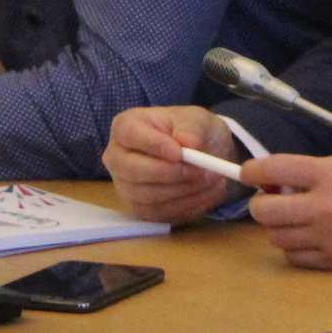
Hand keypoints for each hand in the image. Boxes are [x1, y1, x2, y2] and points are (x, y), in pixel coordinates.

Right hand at [103, 106, 239, 222]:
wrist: (202, 153)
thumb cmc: (191, 130)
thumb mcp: (197, 119)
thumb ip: (192, 129)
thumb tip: (188, 143)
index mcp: (125, 126)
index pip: (129, 134)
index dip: (153, 145)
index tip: (179, 153)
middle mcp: (118, 158)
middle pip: (133, 170)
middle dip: (171, 173)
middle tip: (201, 170)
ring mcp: (127, 187)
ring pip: (150, 196)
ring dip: (186, 190)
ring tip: (213, 178)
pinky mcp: (142, 209)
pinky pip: (162, 213)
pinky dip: (190, 205)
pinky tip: (208, 192)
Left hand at [245, 150, 331, 268]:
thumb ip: (313, 168)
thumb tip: (279, 178)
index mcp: (331, 175)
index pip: (274, 169)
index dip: (253, 170)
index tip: (249, 171)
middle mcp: (327, 208)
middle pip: (266, 210)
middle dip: (260, 201)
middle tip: (267, 196)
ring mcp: (331, 238)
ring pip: (277, 238)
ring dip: (276, 225)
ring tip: (290, 216)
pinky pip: (297, 257)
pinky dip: (293, 245)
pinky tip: (305, 234)